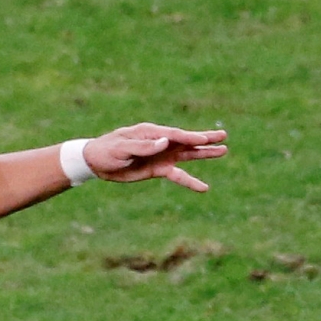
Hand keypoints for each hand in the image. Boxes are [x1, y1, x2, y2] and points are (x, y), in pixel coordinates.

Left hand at [82, 122, 227, 191]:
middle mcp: (159, 141)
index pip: (174, 135)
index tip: (205, 139)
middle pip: (186, 141)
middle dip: (204, 139)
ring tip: (223, 150)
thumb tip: (165, 141)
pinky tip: (204, 188)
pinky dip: (191, 181)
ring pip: (187, 155)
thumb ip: (143, 146)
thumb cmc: (107, 150)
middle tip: (224, 136)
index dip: (190, 137)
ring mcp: (161, 155)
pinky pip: (178, 175)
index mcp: (150, 132)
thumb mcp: (122, 148)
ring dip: (204, 154)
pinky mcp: (158, 169)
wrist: (96, 162)